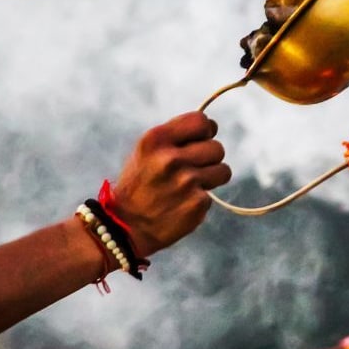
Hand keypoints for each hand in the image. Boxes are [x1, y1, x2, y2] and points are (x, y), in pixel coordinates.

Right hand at [112, 112, 231, 256]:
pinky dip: (200, 199)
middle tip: (192, 168)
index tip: (199, 140)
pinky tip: (182, 203)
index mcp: (156, 139)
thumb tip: (211, 127)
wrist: (126, 227)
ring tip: (190, 185)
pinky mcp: (197, 203)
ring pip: (223, 170)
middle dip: (208, 158)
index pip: (202, 121)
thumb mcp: (146, 151)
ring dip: (211, 177)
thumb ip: (175, 136)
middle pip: (217, 147)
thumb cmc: (139, 184)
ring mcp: (186, 182)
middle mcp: (171, 158)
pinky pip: (212, 195)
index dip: (205, 131)